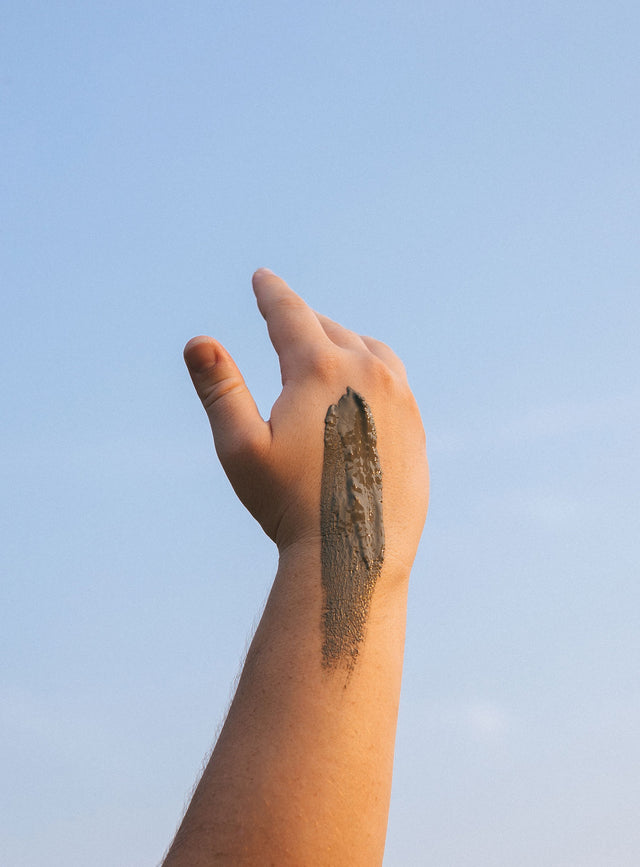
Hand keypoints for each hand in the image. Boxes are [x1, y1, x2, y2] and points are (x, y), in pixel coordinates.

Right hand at [184, 269, 427, 574]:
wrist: (355, 555)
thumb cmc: (288, 504)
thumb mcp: (242, 447)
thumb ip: (221, 389)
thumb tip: (198, 341)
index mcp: (320, 369)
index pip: (291, 314)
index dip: (271, 293)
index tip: (262, 277)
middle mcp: (367, 373)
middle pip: (330, 329)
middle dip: (304, 322)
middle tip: (284, 318)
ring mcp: (400, 399)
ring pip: (370, 350)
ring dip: (343, 342)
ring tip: (325, 348)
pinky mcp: (417, 427)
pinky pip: (394, 381)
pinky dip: (372, 372)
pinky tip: (360, 391)